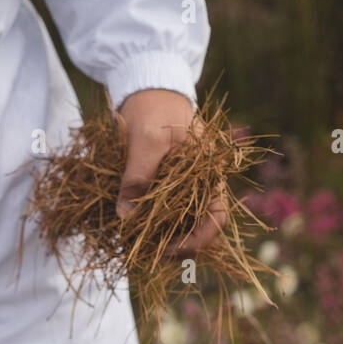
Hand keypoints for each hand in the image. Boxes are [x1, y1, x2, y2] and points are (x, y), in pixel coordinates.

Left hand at [115, 88, 227, 254]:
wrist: (149, 89)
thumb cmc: (154, 107)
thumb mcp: (145, 139)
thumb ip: (137, 176)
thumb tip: (125, 216)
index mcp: (210, 174)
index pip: (217, 218)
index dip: (197, 241)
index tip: (168, 251)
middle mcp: (203, 185)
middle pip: (198, 228)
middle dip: (174, 247)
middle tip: (144, 254)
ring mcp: (186, 187)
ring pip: (180, 225)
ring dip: (161, 239)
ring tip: (135, 246)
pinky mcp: (168, 186)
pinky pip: (164, 214)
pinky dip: (150, 225)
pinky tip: (131, 228)